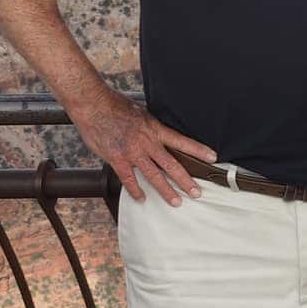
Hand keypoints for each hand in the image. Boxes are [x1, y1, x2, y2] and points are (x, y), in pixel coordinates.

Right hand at [71, 85, 214, 206]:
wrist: (93, 105)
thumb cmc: (115, 105)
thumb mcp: (141, 112)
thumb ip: (150, 126)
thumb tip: (158, 133)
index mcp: (155, 129)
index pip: (182, 141)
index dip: (198, 150)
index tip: (213, 158)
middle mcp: (147, 142)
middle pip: (171, 165)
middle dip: (186, 180)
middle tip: (197, 192)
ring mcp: (132, 152)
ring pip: (154, 176)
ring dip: (166, 190)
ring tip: (176, 202)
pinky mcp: (117, 159)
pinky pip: (128, 179)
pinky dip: (135, 191)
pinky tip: (141, 199)